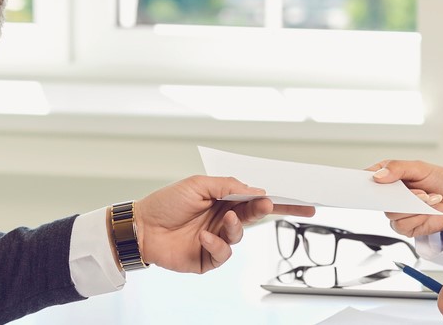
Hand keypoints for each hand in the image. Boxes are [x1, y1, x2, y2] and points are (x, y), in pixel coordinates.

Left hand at [132, 175, 315, 273]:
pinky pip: (223, 253)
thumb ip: (227, 186)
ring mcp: (216, 239)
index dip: (278, 200)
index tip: (302, 201)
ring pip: (239, 235)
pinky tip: (203, 237)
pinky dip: (216, 244)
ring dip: (234, 227)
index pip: (255, 199)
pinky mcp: (207, 258)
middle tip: (269, 204)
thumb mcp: (198, 185)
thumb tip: (255, 190)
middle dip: (266, 211)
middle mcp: (222, 219)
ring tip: (224, 219)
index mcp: (223, 200)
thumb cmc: (166, 203)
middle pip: (255, 217)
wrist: (141, 227)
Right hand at [368, 160, 442, 236]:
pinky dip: (417, 218)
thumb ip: (398, 168)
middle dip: (397, 196)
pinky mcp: (406, 227)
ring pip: (391, 214)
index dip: (366, 181)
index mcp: (389, 177)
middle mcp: (390, 195)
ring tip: (427, 198)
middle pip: (378, 200)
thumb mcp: (419, 167)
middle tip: (412, 191)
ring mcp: (397, 212)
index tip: (373, 181)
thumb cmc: (440, 180)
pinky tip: (427, 211)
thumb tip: (378, 175)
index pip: (368, 178)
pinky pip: (402, 226)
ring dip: (412, 206)